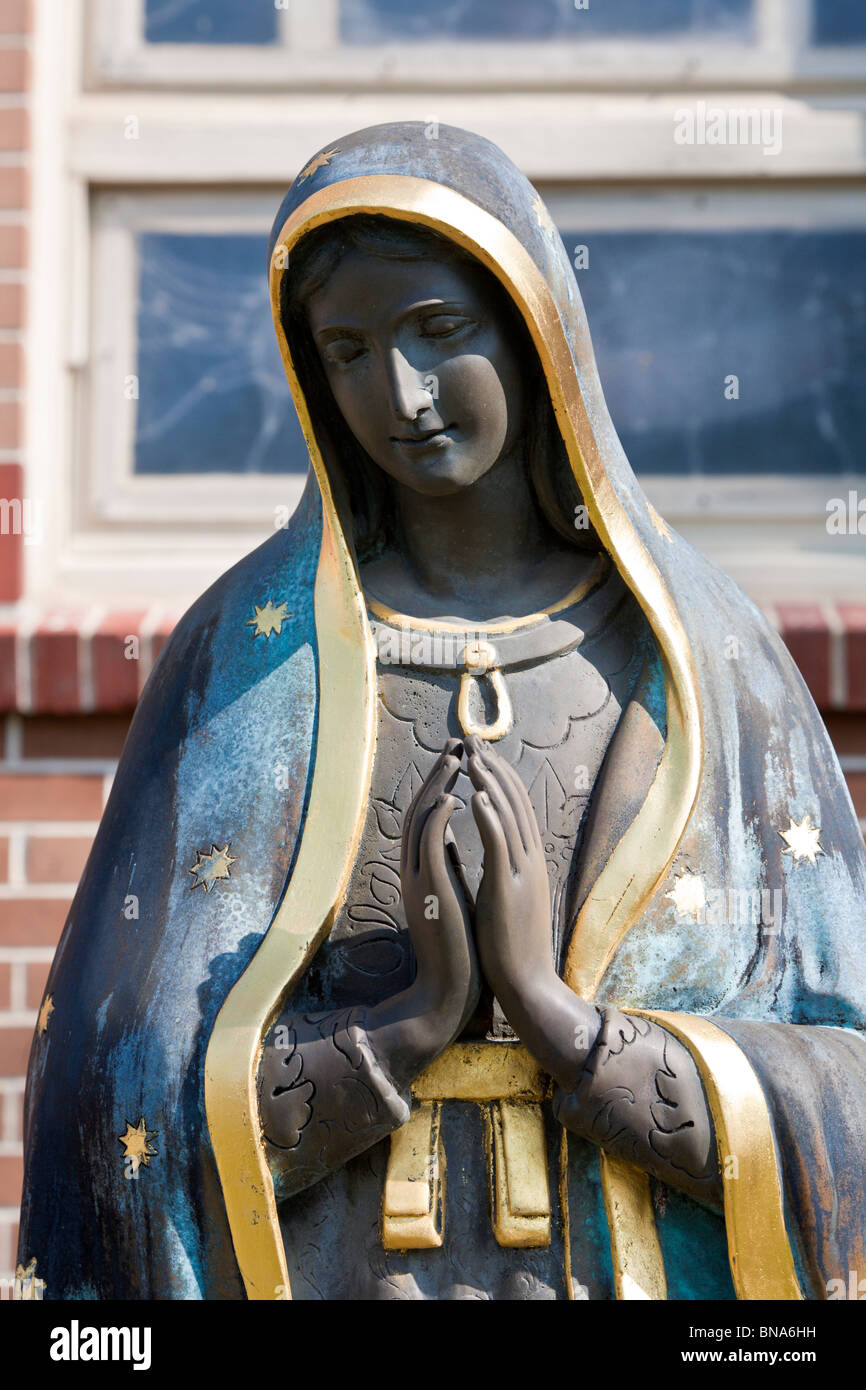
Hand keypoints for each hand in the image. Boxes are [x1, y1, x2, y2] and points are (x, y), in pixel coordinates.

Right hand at [366, 738, 478, 1087]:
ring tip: (455, 759)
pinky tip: (453, 798)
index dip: (440, 784)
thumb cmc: (459, 946)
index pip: (426, 816)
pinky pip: (428, 847)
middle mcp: (414, 870)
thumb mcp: (451, 894)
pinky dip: (438, 819)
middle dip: (437, 775)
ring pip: (420, 821)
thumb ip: (446, 864)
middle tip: (456, 745)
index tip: (459, 759)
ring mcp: (418, 880)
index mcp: (421, 870)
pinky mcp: (429, 893)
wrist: (449, 992)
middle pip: (418, 809)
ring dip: (437, 787)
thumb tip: (449, 836)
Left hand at [467, 735, 553, 1003]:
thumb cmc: (512, 946)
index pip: (516, 808)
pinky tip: (477, 796)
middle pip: (514, 803)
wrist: (527, 985)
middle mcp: (530, 861)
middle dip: (493, 769)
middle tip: (473, 740)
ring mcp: (522, 874)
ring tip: (474, 757)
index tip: (480, 754)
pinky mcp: (509, 891)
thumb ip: (504, 871)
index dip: (499, 778)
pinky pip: (499, 846)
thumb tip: (496, 851)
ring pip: (508, 818)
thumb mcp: (509, 898)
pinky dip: (490, 818)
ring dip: (491, 784)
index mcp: (528, 862)